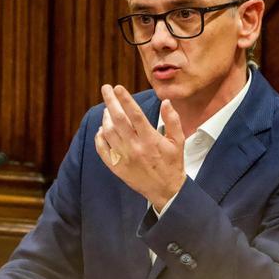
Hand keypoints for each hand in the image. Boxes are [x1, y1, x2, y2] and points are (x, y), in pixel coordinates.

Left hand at [94, 84, 186, 210]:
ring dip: (105, 118)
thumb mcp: (179, 141)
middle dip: (110, 101)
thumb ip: (173, 120)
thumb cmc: (172, 163)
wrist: (166, 191)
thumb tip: (166, 102)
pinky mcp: (116, 167)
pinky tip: (101, 130)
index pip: (135, 114)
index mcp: (151, 139)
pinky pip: (102, 149)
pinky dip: (99, 137)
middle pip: (118, 119)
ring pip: (108, 132)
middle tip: (106, 89)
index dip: (125, 99)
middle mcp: (135, 147)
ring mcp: (124, 158)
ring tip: (107, 109)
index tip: (118, 87)